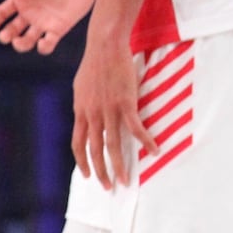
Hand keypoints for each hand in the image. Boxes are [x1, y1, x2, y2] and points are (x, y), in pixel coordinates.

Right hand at [0, 0, 96, 53]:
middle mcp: (30, 12)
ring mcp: (44, 21)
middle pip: (12, 30)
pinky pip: (48, 43)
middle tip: (6, 37)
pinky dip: (44, 47)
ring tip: (18, 42)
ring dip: (21, 45)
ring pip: (27, 40)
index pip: (1, 13)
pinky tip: (43, 42)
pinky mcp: (60, 28)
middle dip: (6, 35)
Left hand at [71, 36, 159, 189]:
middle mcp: (92, 114)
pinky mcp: (126, 103)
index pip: (78, 144)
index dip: (82, 162)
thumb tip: (84, 115)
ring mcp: (108, 110)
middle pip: (95, 151)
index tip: (88, 176)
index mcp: (80, 111)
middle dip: (101, 172)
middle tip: (109, 187)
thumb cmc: (94, 63)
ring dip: (119, 165)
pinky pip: (136, 128)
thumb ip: (83, 104)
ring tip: (126, 180)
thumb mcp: (81, 86)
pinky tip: (154, 150)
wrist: (104, 45)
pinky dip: (145, 141)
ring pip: (113, 145)